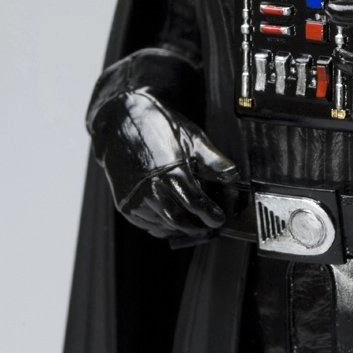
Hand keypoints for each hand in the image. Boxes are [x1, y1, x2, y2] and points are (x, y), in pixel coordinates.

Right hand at [89, 88, 237, 240]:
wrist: (120, 123)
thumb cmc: (158, 127)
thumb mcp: (191, 138)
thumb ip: (212, 160)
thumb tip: (232, 176)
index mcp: (171, 173)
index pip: (196, 204)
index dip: (210, 215)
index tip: (219, 220)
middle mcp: (151, 190)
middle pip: (178, 222)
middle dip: (196, 228)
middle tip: (208, 227)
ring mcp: (135, 200)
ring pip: (162, 226)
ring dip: (179, 228)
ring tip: (192, 224)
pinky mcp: (125, 205)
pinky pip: (147, 224)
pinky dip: (161, 226)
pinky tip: (171, 219)